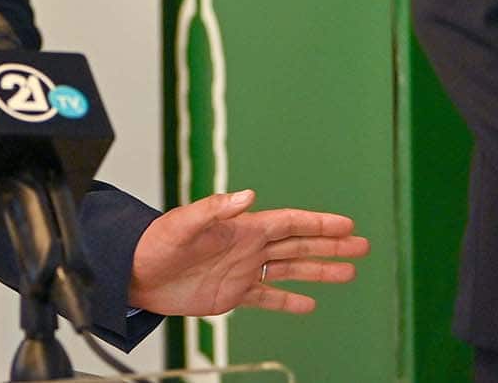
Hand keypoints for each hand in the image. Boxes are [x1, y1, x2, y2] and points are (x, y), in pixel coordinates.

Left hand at [128, 188, 369, 316]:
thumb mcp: (184, 222)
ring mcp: (242, 270)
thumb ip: (215, 208)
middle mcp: (246, 247)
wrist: (135, 274)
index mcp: (241, 228)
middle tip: (362, 245)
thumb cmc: (154, 243)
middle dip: (330, 244)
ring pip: (290, 269)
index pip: (289, 223)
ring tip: (349, 272)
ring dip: (319, 270)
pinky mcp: (232, 293)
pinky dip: (289, 301)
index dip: (318, 223)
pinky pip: (268, 297)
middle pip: (298, 243)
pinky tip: (309, 304)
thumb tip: (248, 194)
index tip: (348, 225)